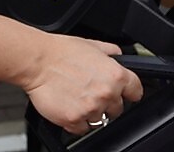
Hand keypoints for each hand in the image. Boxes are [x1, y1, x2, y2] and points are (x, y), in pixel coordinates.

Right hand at [23, 35, 142, 136]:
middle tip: (92, 93)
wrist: (38, 62)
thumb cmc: (61, 52)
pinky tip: (69, 106)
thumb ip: (111, 53)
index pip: (136, 92)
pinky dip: (76, 121)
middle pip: (118, 109)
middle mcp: (106, 93)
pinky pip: (82, 128)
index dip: (130, 92)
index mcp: (115, 75)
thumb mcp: (93, 44)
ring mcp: (91, 108)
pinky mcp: (74, 120)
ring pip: (99, 120)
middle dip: (107, 103)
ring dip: (91, 112)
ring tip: (77, 97)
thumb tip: (120, 56)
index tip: (125, 94)